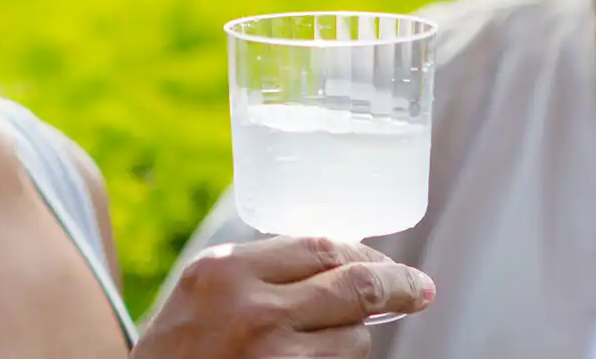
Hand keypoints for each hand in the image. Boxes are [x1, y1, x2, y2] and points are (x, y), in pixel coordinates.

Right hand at [134, 236, 435, 357]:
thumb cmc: (175, 355)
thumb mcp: (202, 294)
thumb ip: (256, 273)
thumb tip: (336, 262)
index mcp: (226, 270)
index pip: (320, 247)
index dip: (366, 254)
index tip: (391, 263)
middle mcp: (253, 308)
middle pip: (354, 285)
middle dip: (397, 285)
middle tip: (420, 289)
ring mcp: (275, 356)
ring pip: (354, 340)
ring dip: (353, 341)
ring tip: (323, 348)